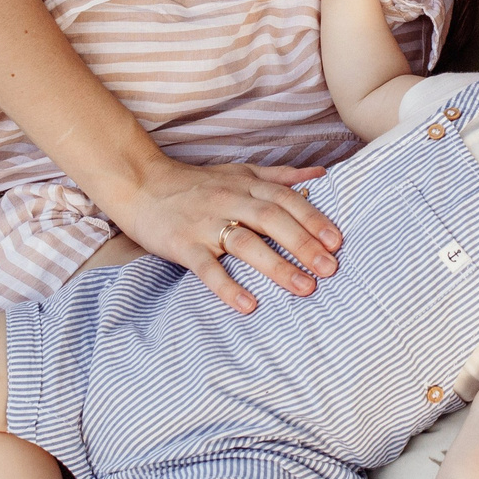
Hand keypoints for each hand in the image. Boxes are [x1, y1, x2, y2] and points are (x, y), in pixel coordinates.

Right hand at [106, 154, 339, 313]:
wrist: (140, 184)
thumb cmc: (194, 183)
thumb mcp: (239, 173)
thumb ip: (280, 176)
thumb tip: (321, 176)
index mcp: (246, 186)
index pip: (286, 200)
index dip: (313, 219)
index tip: (338, 241)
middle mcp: (229, 201)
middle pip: (272, 220)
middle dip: (305, 244)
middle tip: (331, 268)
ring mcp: (205, 223)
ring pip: (245, 243)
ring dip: (278, 266)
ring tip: (305, 288)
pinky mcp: (182, 244)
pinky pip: (206, 267)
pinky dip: (227, 286)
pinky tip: (248, 305)